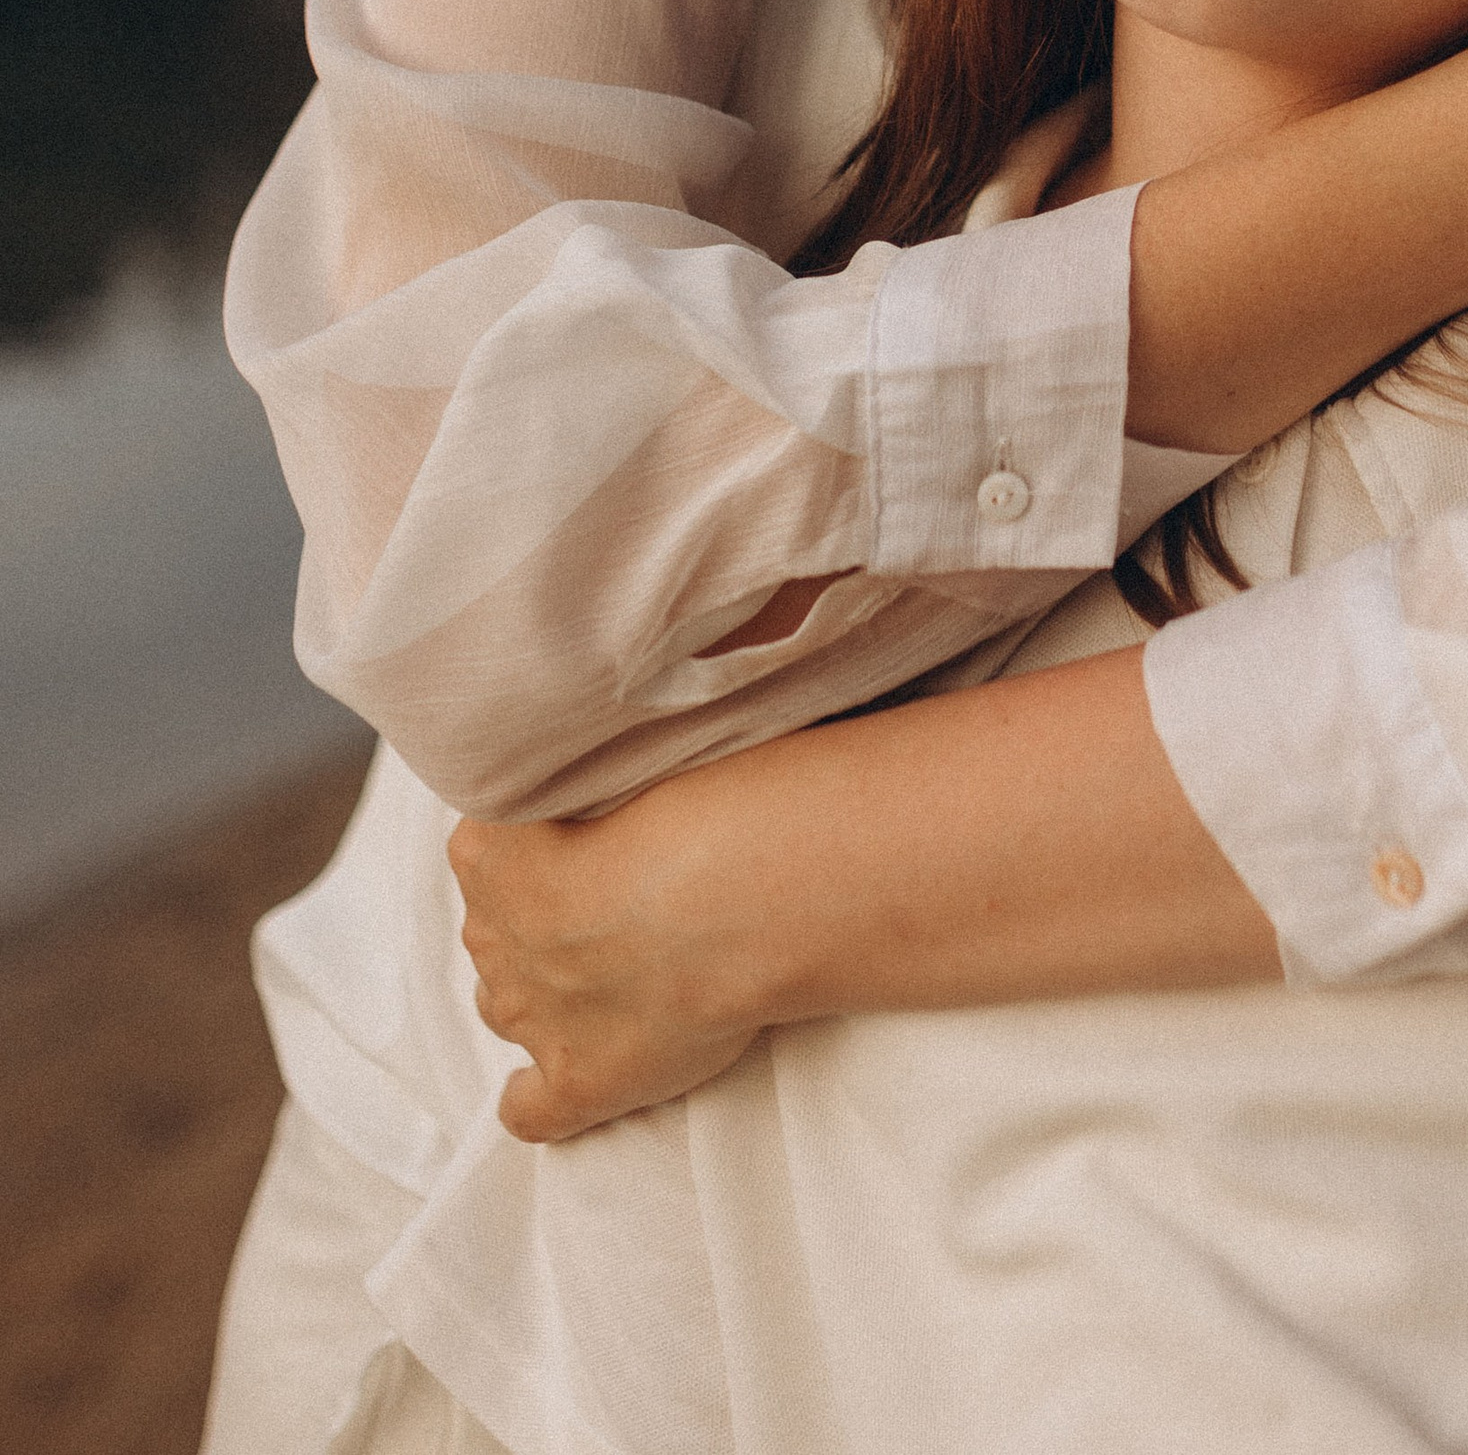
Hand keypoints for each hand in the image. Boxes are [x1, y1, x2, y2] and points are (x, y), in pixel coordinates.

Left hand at [452, 656, 1275, 1139]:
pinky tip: (563, 1090)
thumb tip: (667, 605)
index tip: (592, 823)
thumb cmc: (713, 783)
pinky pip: (535, 1108)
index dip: (541, 837)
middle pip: (496, 925)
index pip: (487, 843)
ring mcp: (535, 1012)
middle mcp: (496, 932)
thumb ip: (639, 696)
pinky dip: (544, 1100)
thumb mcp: (665, 717)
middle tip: (624, 888)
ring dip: (550, 987)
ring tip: (618, 964)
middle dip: (543, 913)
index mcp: (493, 844)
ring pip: (510, 1003)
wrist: (734, 892)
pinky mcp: (580, 1081)